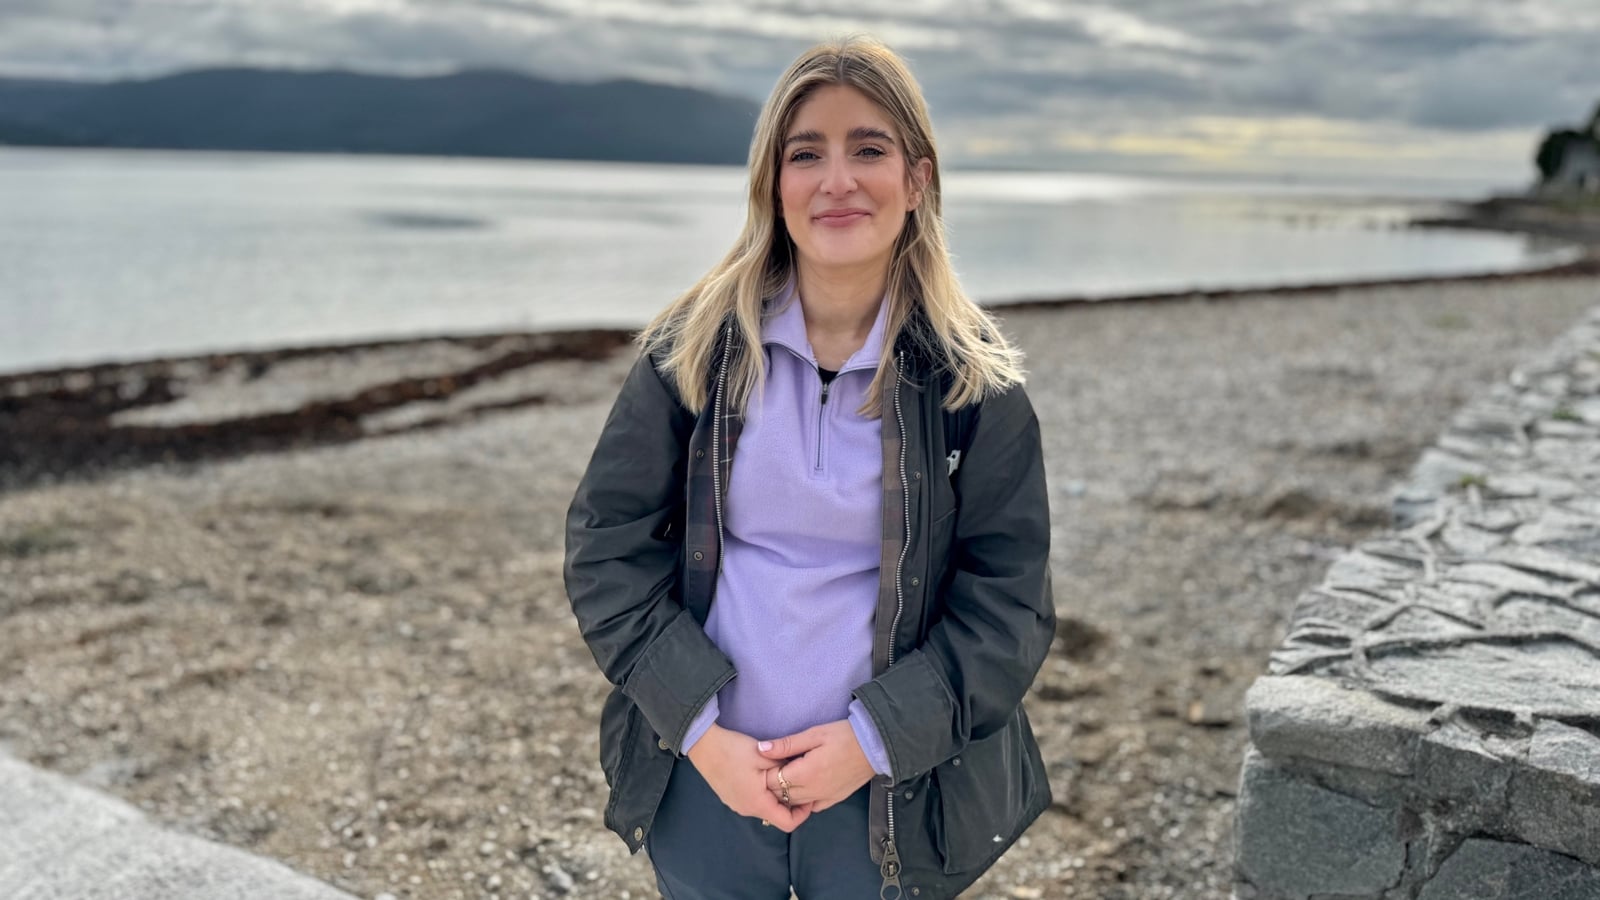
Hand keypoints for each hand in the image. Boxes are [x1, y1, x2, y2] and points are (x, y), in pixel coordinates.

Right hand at [686, 724, 813, 831]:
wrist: (704, 745)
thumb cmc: (734, 750)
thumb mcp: (765, 756)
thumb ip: (785, 768)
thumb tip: (802, 773)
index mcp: (757, 803)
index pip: (788, 823)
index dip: (803, 813)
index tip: (809, 796)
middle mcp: (747, 809)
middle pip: (777, 816)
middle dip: (791, 802)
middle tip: (799, 782)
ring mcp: (737, 805)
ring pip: (765, 808)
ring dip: (776, 796)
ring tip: (782, 776)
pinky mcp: (731, 798)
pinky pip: (754, 802)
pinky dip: (764, 794)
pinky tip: (764, 776)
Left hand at [756, 720, 874, 812]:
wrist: (875, 746)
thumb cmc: (844, 736)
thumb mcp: (814, 734)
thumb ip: (786, 744)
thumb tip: (761, 749)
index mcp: (806, 773)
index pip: (773, 782)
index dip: (765, 773)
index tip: (767, 762)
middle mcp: (814, 790)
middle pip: (781, 796)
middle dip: (773, 784)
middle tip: (774, 769)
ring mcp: (825, 797)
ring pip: (795, 804)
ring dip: (786, 794)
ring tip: (787, 777)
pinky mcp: (835, 799)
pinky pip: (812, 807)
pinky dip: (803, 801)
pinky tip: (804, 787)